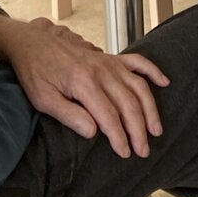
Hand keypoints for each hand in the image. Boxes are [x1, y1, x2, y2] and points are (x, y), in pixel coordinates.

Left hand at [0, 17, 168, 158]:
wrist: (33, 43)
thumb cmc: (36, 73)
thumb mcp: (44, 99)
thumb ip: (69, 115)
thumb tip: (93, 132)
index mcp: (84, 83)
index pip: (108, 116)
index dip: (119, 137)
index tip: (125, 153)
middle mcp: (102, 71)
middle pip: (128, 104)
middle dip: (138, 130)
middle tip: (143, 150)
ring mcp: (109, 63)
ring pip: (138, 87)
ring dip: (150, 110)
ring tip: (156, 130)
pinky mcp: (111, 57)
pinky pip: (139, 62)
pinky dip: (153, 72)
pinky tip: (164, 83)